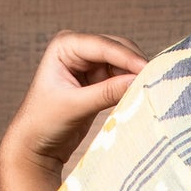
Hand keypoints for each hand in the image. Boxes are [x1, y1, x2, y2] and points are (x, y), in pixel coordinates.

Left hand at [0, 30, 144, 190]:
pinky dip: (130, 85)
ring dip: (134, 75)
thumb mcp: (75, 106)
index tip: (149, 71)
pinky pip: (121, 78)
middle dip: (134, 65)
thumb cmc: (44, 122)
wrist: (35, 145)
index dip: (127, 58)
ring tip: (150, 90)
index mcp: (65, 45)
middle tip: (156, 81)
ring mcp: (88, 63)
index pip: (102, 46)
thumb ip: (106, 92)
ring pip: (122, 63)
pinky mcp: (97, 80)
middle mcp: (77, 49)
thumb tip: (138, 82)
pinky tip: (140, 95)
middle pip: (116, 49)